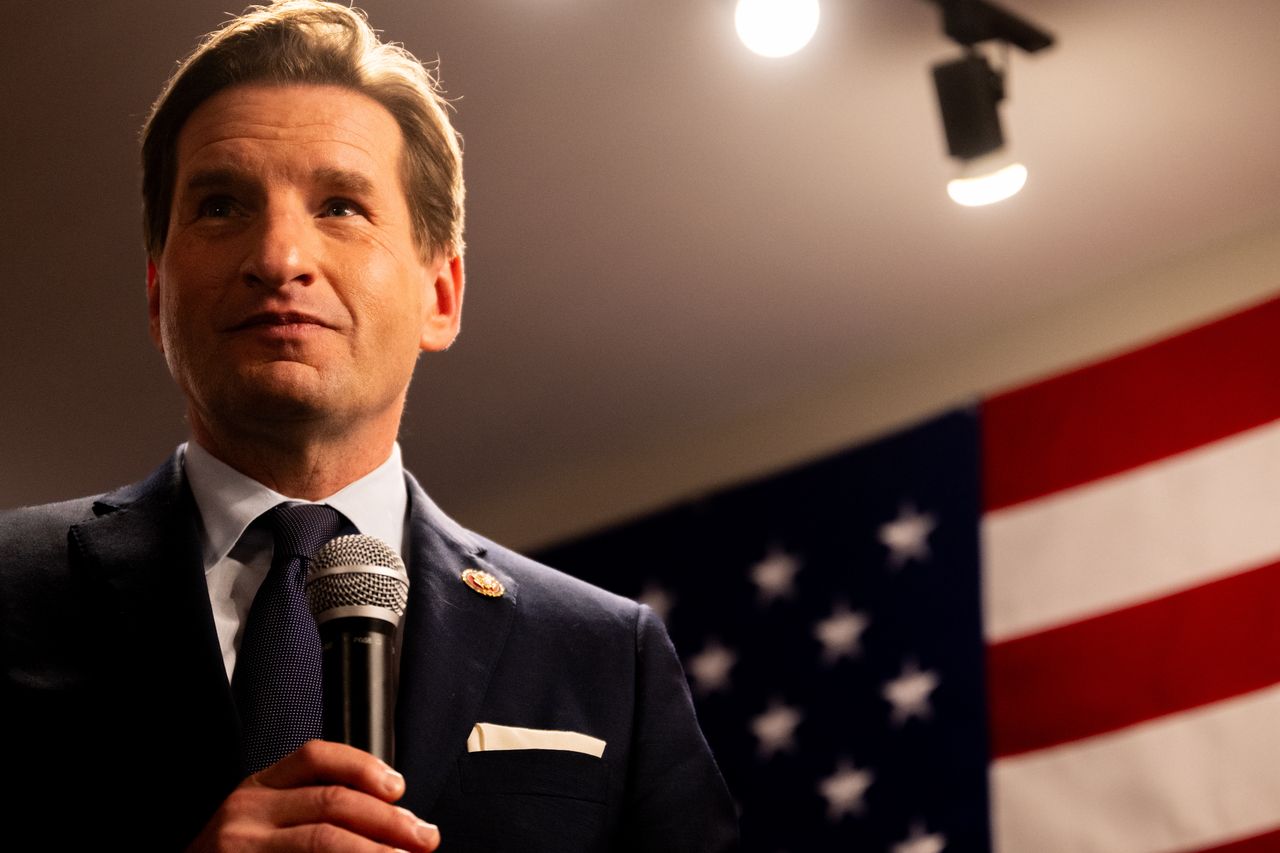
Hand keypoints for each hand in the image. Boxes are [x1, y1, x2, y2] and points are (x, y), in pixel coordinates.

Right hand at [187, 740, 440, 851]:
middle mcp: (247, 814)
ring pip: (324, 840)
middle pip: (332, 802)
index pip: (316, 758)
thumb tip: (392, 817)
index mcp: (258, 789)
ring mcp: (242, 850)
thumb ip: (312, 808)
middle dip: (389, 820)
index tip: (399, 789)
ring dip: (375, 850)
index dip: (365, 767)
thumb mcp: (263, 821)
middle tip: (424, 836)